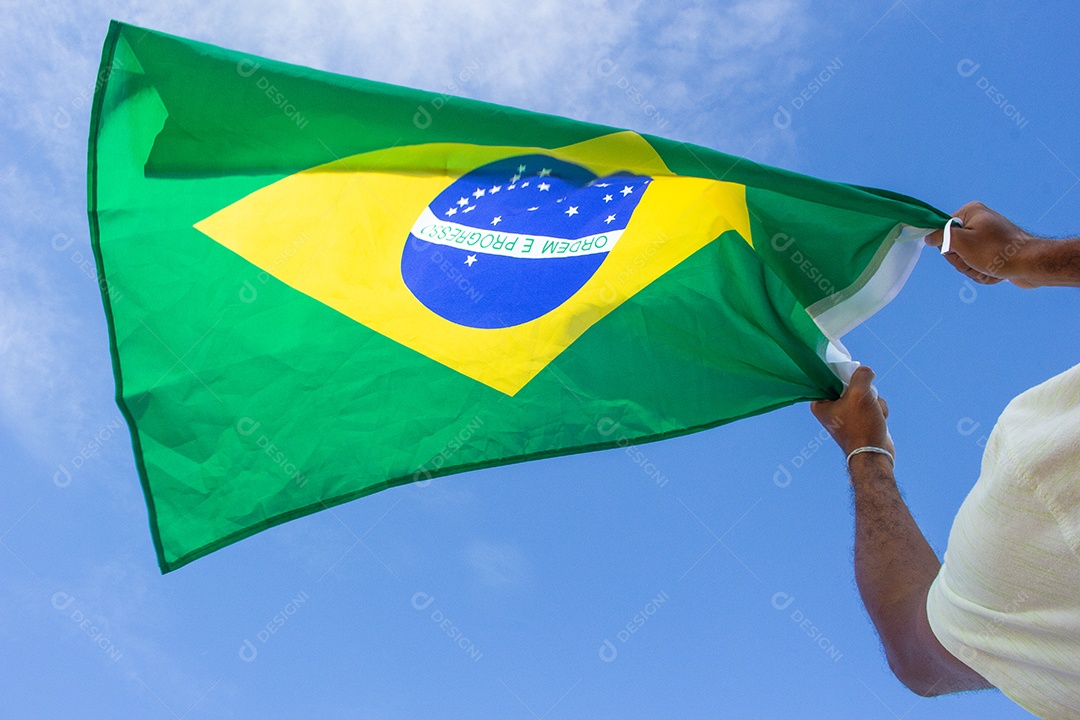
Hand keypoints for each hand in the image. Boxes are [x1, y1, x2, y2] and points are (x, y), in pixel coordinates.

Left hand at [810, 366, 892, 457]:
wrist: (874, 454)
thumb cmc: (861, 426)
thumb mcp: (860, 394)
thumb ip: (861, 375)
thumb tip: (865, 371)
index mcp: (820, 403)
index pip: (829, 377)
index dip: (844, 374)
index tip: (855, 377)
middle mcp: (831, 408)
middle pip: (850, 384)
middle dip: (864, 391)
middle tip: (865, 400)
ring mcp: (846, 414)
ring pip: (864, 393)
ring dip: (874, 401)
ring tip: (873, 414)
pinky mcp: (860, 419)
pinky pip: (871, 404)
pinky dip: (878, 409)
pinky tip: (880, 419)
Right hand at [924, 201, 1042, 286]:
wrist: (1031, 264)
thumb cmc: (996, 252)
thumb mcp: (961, 242)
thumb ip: (940, 236)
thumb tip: (927, 236)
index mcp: (970, 212)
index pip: (942, 230)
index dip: (948, 246)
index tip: (961, 251)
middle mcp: (979, 221)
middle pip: (953, 247)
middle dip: (963, 261)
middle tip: (977, 262)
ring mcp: (988, 236)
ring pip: (965, 259)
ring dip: (973, 269)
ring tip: (988, 269)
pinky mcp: (995, 250)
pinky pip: (978, 264)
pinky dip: (983, 272)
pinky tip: (995, 272)